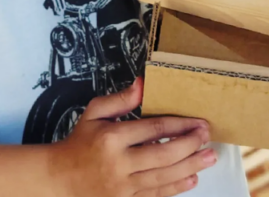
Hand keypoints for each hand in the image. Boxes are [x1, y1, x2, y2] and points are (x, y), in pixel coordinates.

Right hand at [50, 77, 216, 196]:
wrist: (59, 179)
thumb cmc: (78, 142)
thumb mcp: (94, 113)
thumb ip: (120, 99)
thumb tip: (142, 83)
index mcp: (112, 137)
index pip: (154, 129)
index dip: (180, 125)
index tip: (198, 121)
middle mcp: (119, 163)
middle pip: (164, 155)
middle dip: (190, 145)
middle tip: (208, 136)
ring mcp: (122, 187)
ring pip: (164, 177)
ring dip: (191, 166)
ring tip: (209, 157)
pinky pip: (155, 195)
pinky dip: (176, 188)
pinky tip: (191, 178)